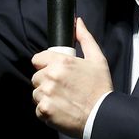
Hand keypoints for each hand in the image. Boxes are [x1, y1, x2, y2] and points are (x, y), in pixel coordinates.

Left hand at [31, 18, 112, 137]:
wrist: (102, 115)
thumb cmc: (100, 88)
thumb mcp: (97, 59)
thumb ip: (85, 38)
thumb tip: (78, 22)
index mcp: (61, 62)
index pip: (37, 59)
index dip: (46, 65)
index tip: (54, 72)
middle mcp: (51, 76)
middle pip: (36, 77)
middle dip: (46, 82)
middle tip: (62, 88)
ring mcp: (46, 94)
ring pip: (36, 93)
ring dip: (46, 96)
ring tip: (63, 99)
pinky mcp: (45, 110)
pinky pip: (38, 109)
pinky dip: (47, 111)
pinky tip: (61, 109)